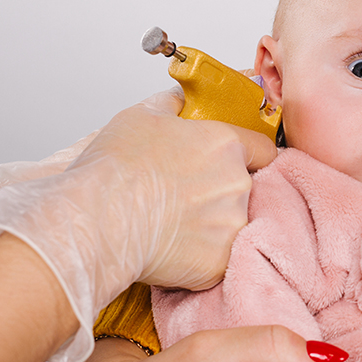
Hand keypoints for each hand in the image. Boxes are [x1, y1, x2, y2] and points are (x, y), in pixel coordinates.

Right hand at [0, 88, 278, 361]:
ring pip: (234, 224)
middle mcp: (237, 183)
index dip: (251, 156)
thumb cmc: (114, 169)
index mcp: (225, 145)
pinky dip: (201, 256)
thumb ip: (173, 104)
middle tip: (186, 197)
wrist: (97, 221)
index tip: (237, 163)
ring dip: (213, 225)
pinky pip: (218, 258)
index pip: (264, 149)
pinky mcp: (219, 262)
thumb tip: (182, 99)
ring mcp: (232, 225)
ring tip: (174, 225)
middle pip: (246, 188)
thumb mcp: (142, 116)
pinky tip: (173, 248)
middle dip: (222, 192)